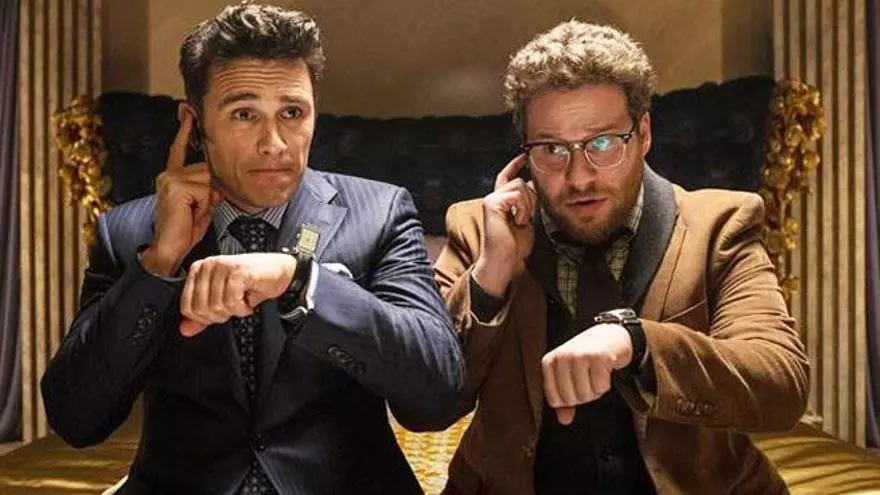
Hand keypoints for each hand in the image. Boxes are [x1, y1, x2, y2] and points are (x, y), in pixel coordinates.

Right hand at [141, 108, 221, 276]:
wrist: (170, 249)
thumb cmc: (186, 230)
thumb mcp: (201, 204)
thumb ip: (208, 187)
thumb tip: (217, 178)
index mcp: (173, 176)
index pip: (180, 149)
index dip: (184, 129)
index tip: (186, 109)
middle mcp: (169, 174)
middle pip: (208, 169)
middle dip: (211, 191)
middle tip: (197, 210)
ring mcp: (170, 179)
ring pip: (208, 179)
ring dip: (208, 199)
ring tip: (194, 213)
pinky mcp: (174, 186)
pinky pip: (204, 189)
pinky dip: (204, 204)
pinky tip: (190, 213)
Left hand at [178, 253, 297, 336]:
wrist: (281, 272)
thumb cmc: (254, 283)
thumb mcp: (224, 300)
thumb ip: (203, 314)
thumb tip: (185, 330)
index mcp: (199, 270)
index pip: (187, 307)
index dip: (206, 318)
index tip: (223, 311)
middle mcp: (208, 265)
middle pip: (201, 309)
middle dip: (221, 315)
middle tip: (236, 306)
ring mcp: (222, 266)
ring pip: (217, 306)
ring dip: (235, 311)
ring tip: (244, 300)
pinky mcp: (237, 271)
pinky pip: (231, 302)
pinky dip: (243, 307)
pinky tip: (250, 299)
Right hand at [472, 155, 537, 296]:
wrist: (504, 261)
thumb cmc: (514, 247)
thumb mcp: (527, 220)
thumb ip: (529, 204)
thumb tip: (534, 187)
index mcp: (501, 202)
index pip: (506, 176)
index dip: (515, 165)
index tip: (524, 156)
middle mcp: (494, 198)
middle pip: (521, 182)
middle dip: (531, 200)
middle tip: (525, 219)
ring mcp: (492, 199)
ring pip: (520, 186)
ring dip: (527, 206)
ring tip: (520, 221)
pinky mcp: (492, 203)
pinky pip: (517, 195)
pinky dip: (522, 209)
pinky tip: (517, 221)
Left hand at [541, 323, 633, 424]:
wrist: (610, 335)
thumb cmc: (586, 357)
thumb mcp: (569, 375)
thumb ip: (563, 398)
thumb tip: (563, 420)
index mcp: (549, 362)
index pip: (554, 400)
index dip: (568, 401)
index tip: (575, 387)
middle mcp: (562, 357)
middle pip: (571, 399)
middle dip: (583, 396)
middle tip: (588, 380)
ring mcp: (579, 355)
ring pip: (585, 394)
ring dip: (595, 391)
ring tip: (595, 375)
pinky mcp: (598, 356)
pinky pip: (600, 387)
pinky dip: (605, 384)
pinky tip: (605, 371)